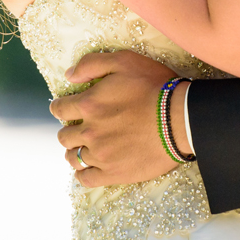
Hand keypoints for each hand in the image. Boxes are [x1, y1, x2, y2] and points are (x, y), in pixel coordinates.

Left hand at [50, 50, 179, 186]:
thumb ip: (91, 64)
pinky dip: (83, 173)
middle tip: (81, 128)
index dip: (61, 108)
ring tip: (85, 147)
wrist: (181, 118)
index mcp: (88, 104)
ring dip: (74, 151)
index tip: (68, 109)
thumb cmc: (155, 86)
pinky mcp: (114, 173)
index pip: (59, 109)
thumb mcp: (124, 61)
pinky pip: (86, 179)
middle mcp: (90, 131)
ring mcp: (101, 155)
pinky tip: (89, 167)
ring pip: (72, 158)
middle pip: (64, 136)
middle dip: (69, 130)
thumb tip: (68, 75)